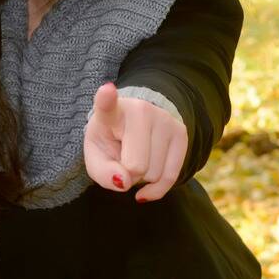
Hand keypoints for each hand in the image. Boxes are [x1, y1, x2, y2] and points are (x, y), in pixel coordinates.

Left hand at [83, 83, 187, 202]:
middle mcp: (140, 110)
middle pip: (136, 165)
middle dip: (128, 174)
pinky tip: (147, 181)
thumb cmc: (111, 143)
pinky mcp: (181, 132)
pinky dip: (157, 187)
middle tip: (123, 159)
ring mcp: (164, 119)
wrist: (133, 130)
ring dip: (143, 177)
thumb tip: (125, 182)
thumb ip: (103, 173)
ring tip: (137, 157)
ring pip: (155, 173)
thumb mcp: (97, 159)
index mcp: (111, 113)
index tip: (107, 90)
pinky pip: (172, 177)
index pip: (108, 105)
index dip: (107, 100)